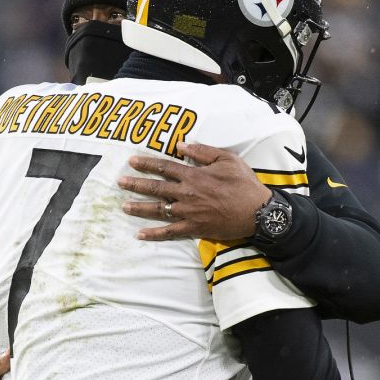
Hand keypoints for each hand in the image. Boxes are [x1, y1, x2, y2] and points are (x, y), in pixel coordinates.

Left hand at [118, 141, 271, 241]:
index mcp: (194, 175)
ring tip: (124, 206)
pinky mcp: (194, 228)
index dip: (147, 164)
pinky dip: (154, 234)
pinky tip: (140, 235)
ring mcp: (188, 212)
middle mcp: (187, 193)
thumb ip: (203, 152)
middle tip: (120, 182)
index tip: (132, 161)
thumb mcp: (227, 159)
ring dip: (139, 208)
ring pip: (158, 210)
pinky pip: (170, 232)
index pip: (164, 167)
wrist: (258, 213)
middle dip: (136, 184)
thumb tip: (181, 145)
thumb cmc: (244, 184)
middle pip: (156, 188)